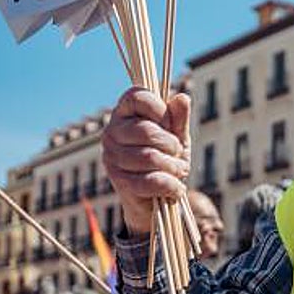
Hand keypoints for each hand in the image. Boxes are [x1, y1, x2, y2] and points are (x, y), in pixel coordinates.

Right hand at [101, 88, 190, 234]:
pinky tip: (176, 186)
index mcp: (124, 112)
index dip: (160, 109)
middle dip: (171, 144)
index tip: (169, 124)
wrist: (156, 197)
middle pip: (146, 130)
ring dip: (174, 166)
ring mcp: (111, 157)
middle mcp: (111, 132)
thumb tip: (182, 98)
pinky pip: (151, 181)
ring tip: (179, 170)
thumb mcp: (177, 135)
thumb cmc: (166, 158)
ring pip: (149, 157)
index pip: (138, 97)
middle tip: (177, 153)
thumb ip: (179, 118)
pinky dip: (171, 185)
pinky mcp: (119, 182)